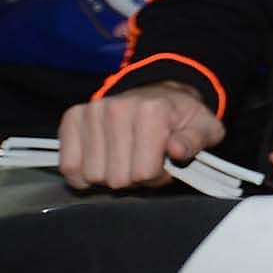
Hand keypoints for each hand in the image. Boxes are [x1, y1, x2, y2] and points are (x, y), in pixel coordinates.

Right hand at [57, 81, 223, 190]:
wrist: (159, 93)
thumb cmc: (182, 118)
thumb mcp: (204, 128)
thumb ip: (196, 141)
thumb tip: (177, 150)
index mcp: (153, 110)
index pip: (144, 172)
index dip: (157, 176)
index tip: (163, 163)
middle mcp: (118, 107)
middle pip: (117, 178)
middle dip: (134, 179)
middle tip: (144, 162)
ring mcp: (92, 111)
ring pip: (93, 176)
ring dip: (110, 177)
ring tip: (126, 159)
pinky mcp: (73, 118)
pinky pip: (68, 166)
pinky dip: (83, 174)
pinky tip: (102, 163)